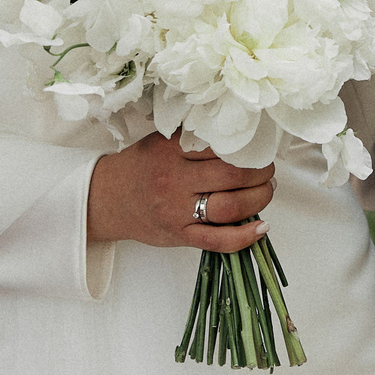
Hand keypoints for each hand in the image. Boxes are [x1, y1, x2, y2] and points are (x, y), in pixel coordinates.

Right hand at [87, 132, 274, 251]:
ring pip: (230, 207)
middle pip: (233, 176)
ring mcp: (177, 210)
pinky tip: (261, 227)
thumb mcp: (163, 141)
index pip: (223, 146)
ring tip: (265, 192)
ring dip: (258, 199)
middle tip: (267, 171)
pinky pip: (217, 240)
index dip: (250, 147)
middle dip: (261, 173)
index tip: (260, 148)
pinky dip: (244, 236)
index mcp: (173, 150)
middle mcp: (175, 179)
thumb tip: (242, 134)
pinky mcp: (179, 235)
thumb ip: (196, 137)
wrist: (107, 199)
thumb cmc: (142, 166)